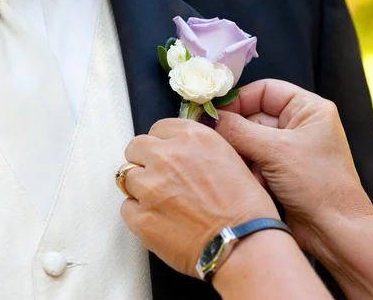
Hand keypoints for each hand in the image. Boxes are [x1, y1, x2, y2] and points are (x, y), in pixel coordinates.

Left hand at [120, 118, 277, 277]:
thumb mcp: (230, 158)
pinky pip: (127, 208)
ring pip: (127, 176)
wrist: (244, 244)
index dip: (162, 143)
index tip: (166, 153)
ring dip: (140, 187)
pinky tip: (160, 221)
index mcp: (193, 138)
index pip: (159, 128)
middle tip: (159, 177)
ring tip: (161, 202)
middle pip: (136, 147)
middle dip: (145, 160)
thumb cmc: (246, 210)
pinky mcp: (140, 217)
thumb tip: (182, 151)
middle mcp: (167, 157)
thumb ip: (199, 148)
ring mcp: (150, 187)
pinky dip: (139, 214)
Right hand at [216, 79, 372, 251]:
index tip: (211, 112)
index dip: (237, 100)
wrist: (336, 231)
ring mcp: (290, 151)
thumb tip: (206, 119)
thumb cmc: (318, 184)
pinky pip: (253, 162)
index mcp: (308, 108)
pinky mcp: (281, 173)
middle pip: (253, 117)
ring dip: (241, 154)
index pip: (264, 90)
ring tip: (236, 166)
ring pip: (249, 142)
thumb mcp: (275, 151)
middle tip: (212, 141)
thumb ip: (237, 130)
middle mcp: (299, 125)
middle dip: (235, 132)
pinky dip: (247, 171)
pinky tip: (251, 184)